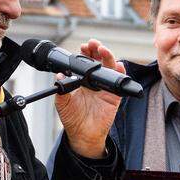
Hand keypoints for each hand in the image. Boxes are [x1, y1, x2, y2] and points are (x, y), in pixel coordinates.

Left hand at [55, 40, 124, 158]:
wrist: (82, 135)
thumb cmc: (72, 118)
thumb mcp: (62, 102)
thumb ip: (61, 88)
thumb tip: (59, 75)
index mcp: (82, 80)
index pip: (85, 61)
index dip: (86, 52)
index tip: (83, 47)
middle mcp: (94, 81)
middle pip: (99, 60)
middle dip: (98, 49)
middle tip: (94, 44)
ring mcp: (105, 88)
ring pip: (110, 68)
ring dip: (109, 57)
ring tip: (104, 51)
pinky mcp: (114, 96)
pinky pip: (119, 83)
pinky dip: (120, 73)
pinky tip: (118, 65)